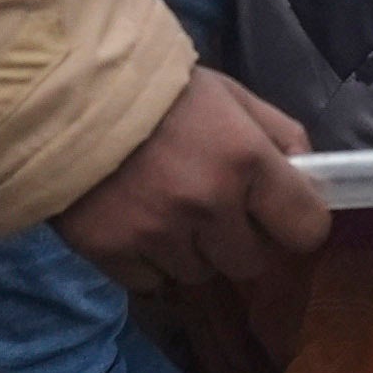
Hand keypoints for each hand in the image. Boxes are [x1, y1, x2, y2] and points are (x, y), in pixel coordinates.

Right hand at [47, 69, 329, 293]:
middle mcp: (207, 205)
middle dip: (237, 240)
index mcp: (246, 160)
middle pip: (250, 263)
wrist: (63, 90)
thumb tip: (309, 177)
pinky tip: (132, 223)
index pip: (306, 229)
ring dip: (189, 250)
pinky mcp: (113, 252)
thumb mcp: (230, 94)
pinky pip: (150, 283)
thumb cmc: (158, 90)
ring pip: (198, 274)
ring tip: (162, 208)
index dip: (295, 224)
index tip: (278, 217)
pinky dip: (146, 262)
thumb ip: (279, 135)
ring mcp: (158, 234)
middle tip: (211, 209)